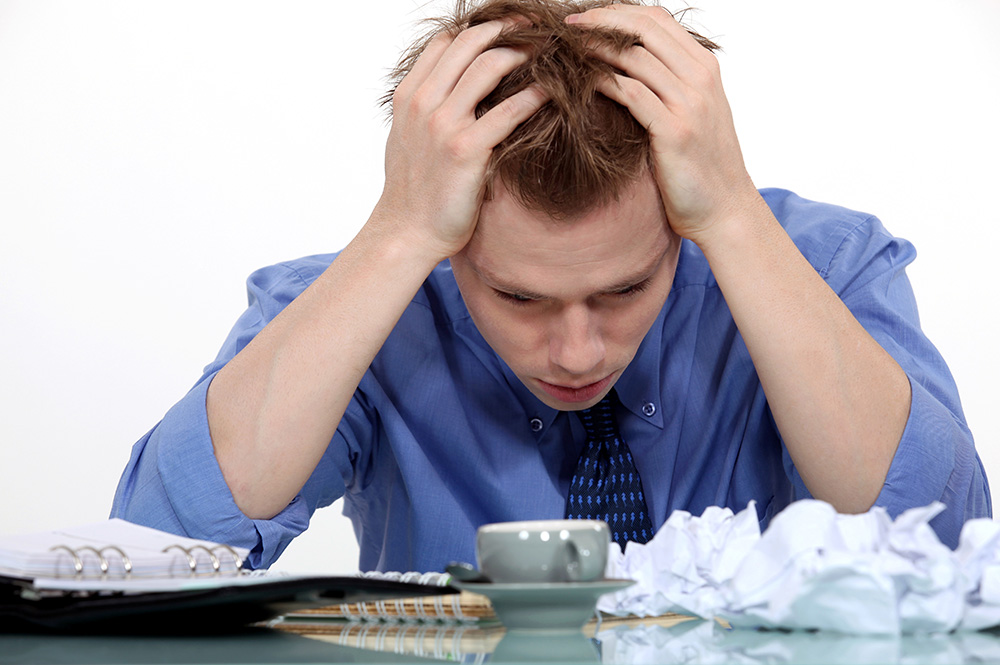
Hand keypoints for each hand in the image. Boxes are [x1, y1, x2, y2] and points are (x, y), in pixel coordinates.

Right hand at [373, 20, 548, 261]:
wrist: (407, 233)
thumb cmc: (413, 193)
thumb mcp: (408, 140)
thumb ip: (426, 109)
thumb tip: (451, 91)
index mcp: (409, 97)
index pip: (446, 42)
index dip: (479, 28)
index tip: (507, 28)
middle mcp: (423, 103)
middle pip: (470, 43)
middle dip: (507, 29)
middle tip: (535, 28)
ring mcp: (443, 124)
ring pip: (490, 66)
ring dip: (525, 53)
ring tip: (549, 54)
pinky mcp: (466, 149)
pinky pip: (509, 110)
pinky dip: (534, 95)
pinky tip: (551, 93)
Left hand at [566, 6, 760, 247]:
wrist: (723, 210)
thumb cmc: (701, 166)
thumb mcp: (691, 114)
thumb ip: (668, 84)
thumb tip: (624, 64)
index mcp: (705, 67)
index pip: (657, 18)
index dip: (617, 12)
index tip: (585, 18)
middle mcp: (700, 78)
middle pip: (643, 28)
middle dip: (600, 20)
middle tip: (567, 25)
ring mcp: (690, 103)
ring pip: (634, 56)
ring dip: (594, 49)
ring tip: (566, 51)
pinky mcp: (674, 131)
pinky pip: (631, 93)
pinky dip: (602, 82)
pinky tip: (580, 83)